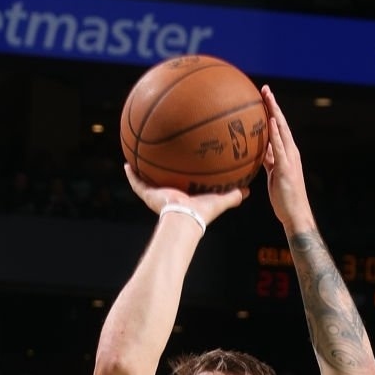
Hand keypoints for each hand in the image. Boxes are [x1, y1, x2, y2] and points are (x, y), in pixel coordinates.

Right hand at [123, 164, 247, 226]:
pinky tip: (126, 163)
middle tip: (159, 158)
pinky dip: (131, 174)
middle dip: (160, 171)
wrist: (185, 218)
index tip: (180, 167)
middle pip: (163, 181)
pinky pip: (137, 183)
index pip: (182, 185)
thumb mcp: (219, 200)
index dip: (181, 177)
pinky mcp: (149, 194)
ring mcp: (157, 195)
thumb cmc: (202, 212)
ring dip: (142, 169)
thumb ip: (233, 196)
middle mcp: (169, 195)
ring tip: (137, 155)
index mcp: (184, 196)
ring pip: (147, 180)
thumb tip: (248, 190)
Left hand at [261, 86, 311, 229]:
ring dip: (274, 113)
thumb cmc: (283, 197)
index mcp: (286, 153)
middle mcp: (290, 152)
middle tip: (265, 89)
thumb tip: (260, 151)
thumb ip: (268, 161)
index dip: (271, 111)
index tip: (264, 96)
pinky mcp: (286, 168)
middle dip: (273, 105)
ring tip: (267, 97)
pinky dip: (276, 134)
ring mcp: (289, 159)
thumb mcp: (273, 174)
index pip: (278, 128)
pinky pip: (279, 148)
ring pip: (281, 131)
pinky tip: (271, 122)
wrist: (295, 214)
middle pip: (280, 124)